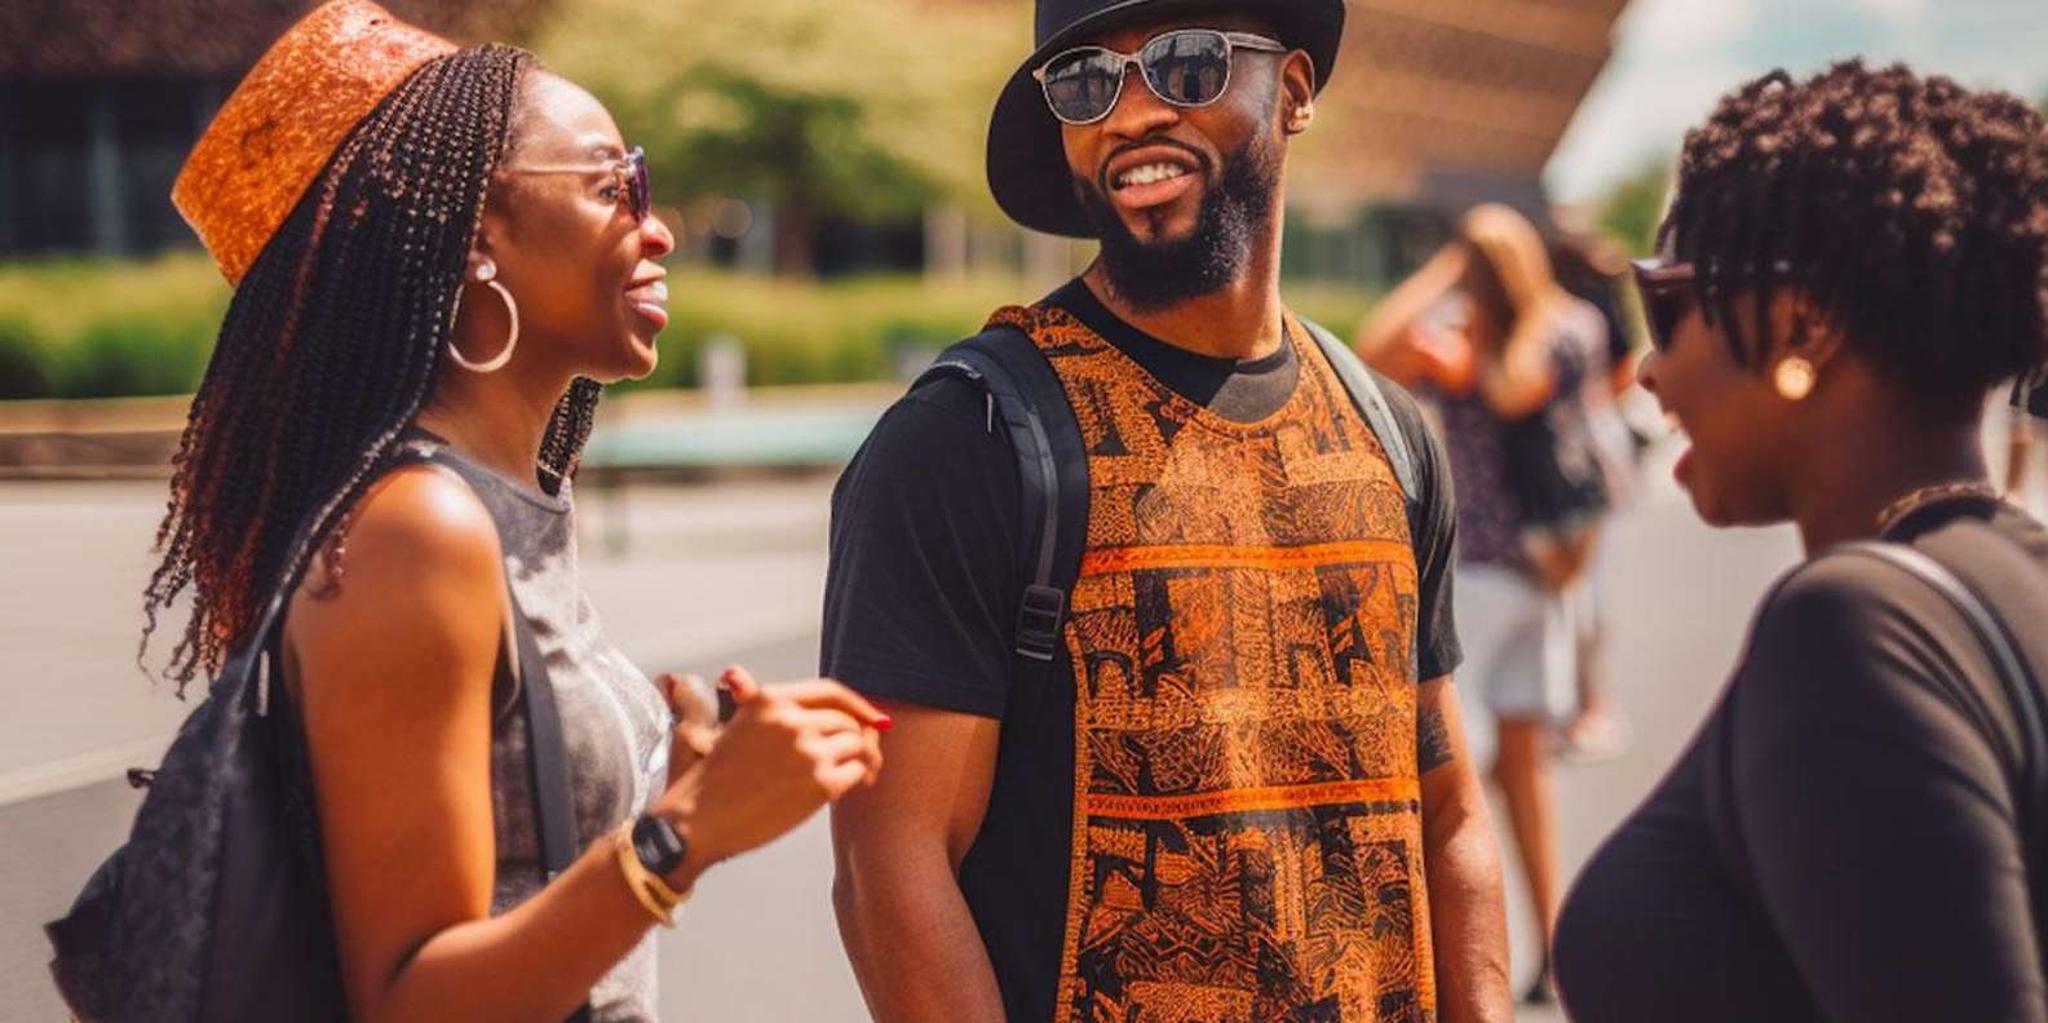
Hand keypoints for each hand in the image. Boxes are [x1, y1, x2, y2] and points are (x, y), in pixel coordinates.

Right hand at [655, 668, 889, 877]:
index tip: (872, 717)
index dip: (858, 704)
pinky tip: (855, 785)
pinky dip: (861, 777)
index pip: (830, 691)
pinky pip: (857, 772)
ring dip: (866, 758)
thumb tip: (768, 689)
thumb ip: (755, 702)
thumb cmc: (709, 781)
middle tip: (867, 754)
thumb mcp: (731, 726)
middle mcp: (791, 720)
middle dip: (863, 736)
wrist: (695, 822)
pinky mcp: (820, 783)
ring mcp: (808, 751)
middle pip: (848, 720)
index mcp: (770, 700)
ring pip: (858, 744)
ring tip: (865, 772)